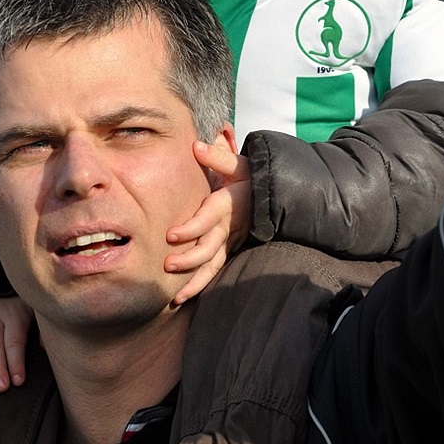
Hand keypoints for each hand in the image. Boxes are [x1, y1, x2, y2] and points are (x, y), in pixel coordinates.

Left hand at [165, 139, 250, 305]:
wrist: (276, 193)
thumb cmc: (253, 176)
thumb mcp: (240, 163)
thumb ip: (218, 156)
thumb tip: (196, 146)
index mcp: (228, 205)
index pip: (208, 219)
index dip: (190, 229)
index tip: (170, 235)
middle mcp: (229, 227)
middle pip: (210, 248)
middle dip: (189, 259)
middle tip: (167, 266)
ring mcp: (231, 241)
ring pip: (213, 266)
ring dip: (194, 282)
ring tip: (175, 298)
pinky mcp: (231, 249)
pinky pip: (216, 270)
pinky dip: (201, 285)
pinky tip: (183, 297)